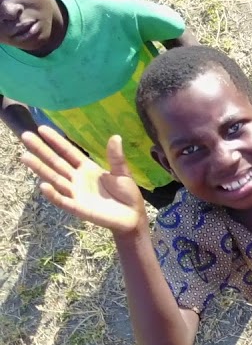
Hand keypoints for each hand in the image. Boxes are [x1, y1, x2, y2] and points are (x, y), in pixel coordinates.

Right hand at [21, 127, 146, 235]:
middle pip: (56, 163)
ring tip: (25, 156)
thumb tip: (116, 136)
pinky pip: (63, 201)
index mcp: (86, 168)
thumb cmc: (126, 194)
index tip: (42, 128)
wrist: (132, 217)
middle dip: (41, 150)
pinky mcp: (79, 208)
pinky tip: (43, 186)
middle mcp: (77, 179)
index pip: (68, 152)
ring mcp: (76, 193)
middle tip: (25, 136)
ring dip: (40, 169)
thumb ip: (116, 157)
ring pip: (55, 179)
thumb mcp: (122, 173)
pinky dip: (53, 195)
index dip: (56, 141)